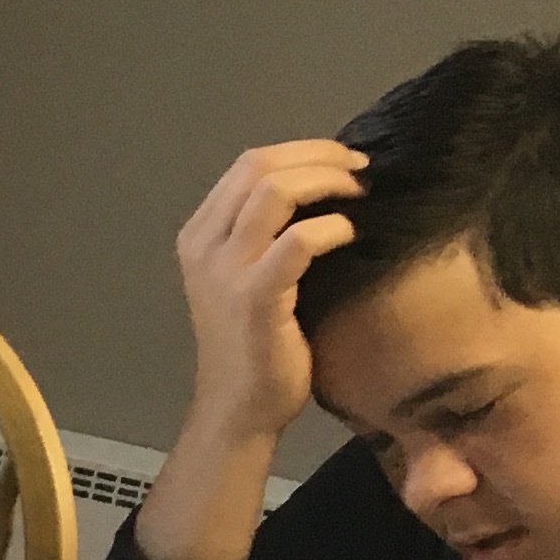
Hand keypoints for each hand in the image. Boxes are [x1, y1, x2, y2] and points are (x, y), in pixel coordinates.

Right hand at [173, 138, 362, 442]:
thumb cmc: (254, 345)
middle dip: (320, 158)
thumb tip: (321, 185)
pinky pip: (299, 240)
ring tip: (359, 194)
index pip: (247, 164)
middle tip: (361, 171)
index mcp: (198, 236)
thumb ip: (266, 232)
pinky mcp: (255, 297)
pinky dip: (333, 228)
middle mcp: (204, 246)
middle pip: (260, 167)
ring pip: (276, 191)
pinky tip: (352, 236)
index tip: (343, 163)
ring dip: (328, 182)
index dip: (303, 150)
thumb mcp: (245, 276)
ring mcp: (225, 271)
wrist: (238, 409)